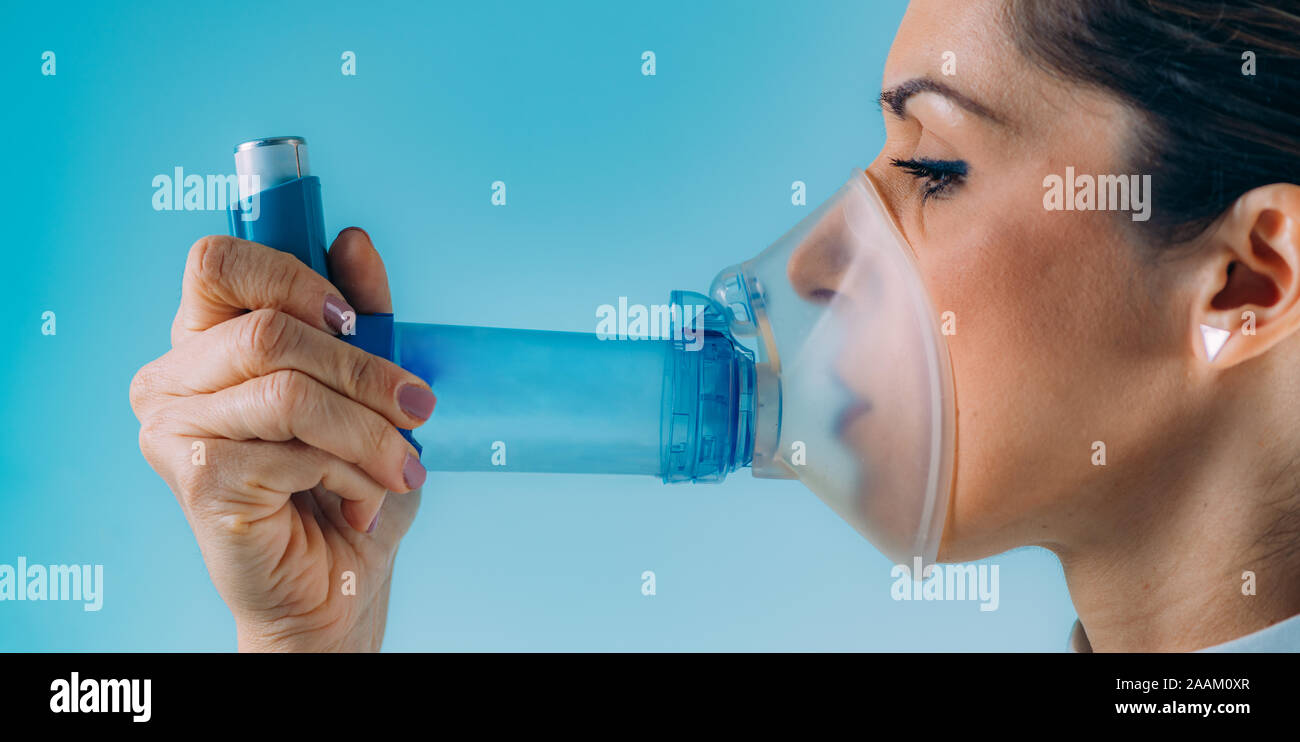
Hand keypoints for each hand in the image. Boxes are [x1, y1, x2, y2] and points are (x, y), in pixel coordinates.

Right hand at [130, 227, 432, 651]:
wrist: (335, 586)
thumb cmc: (344, 485)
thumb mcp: (367, 386)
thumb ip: (359, 312)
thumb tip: (353, 240)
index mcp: (203, 341)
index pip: (219, 263)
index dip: (292, 276)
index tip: (353, 317)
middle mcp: (171, 380)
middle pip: (268, 331)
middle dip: (364, 370)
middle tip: (418, 406)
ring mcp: (174, 430)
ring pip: (288, 392)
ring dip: (368, 430)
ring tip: (402, 465)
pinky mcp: (198, 480)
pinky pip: (295, 450)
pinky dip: (352, 472)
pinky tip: (360, 499)